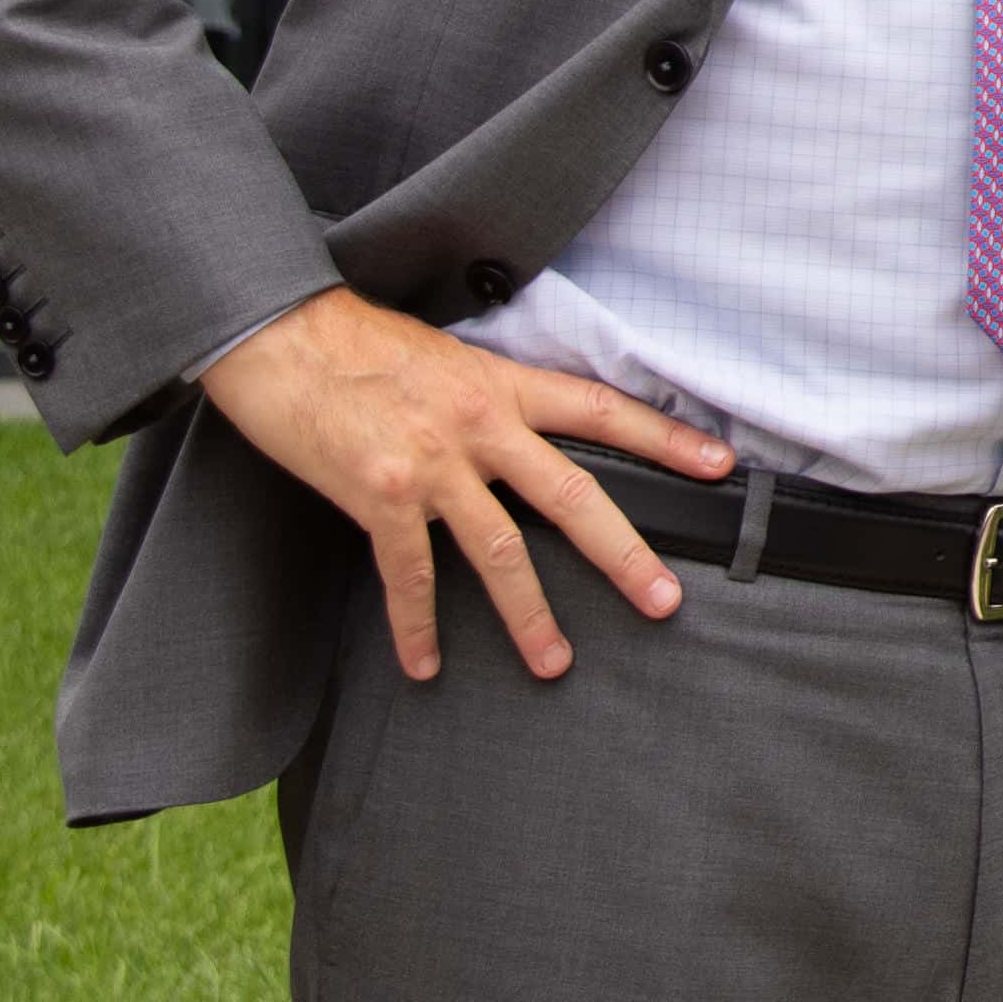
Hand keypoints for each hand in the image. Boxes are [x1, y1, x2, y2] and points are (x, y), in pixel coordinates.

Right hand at [198, 286, 731, 685]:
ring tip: (555, 661)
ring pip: (499, 551)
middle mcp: (481, 426)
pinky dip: (418, 626)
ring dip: (528, 614)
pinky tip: (427, 665)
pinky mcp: (380, 498)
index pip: (603, 411)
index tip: (717, 465)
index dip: (664, 439)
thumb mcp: (447, 357)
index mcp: (504, 386)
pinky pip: (408, 577)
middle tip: (663, 601)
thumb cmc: (360, 344)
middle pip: (571, 496)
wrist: (284, 336)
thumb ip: (490, 398)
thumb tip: (523, 435)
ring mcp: (432, 466)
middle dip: (623, 554)